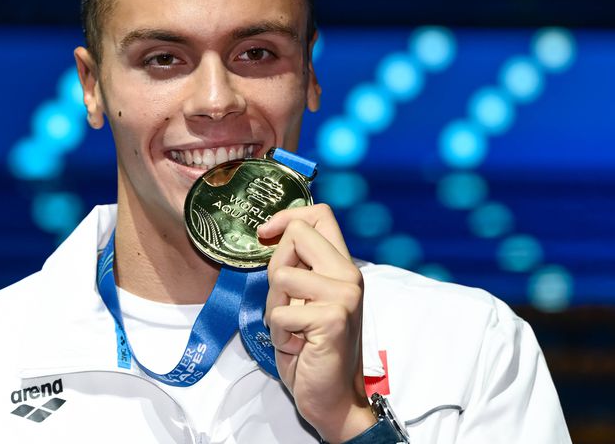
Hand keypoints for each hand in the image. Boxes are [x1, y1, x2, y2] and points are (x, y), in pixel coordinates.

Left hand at [258, 204, 375, 443]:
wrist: (332, 398)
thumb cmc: (312, 349)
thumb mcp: (303, 299)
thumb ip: (297, 268)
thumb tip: (270, 234)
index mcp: (342, 266)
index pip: (320, 215)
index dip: (287, 217)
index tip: (266, 233)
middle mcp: (348, 275)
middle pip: (297, 235)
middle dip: (275, 267)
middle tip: (284, 301)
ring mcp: (344, 296)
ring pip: (281, 276)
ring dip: (274, 308)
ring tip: (293, 328)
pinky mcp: (332, 319)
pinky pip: (280, 313)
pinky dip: (279, 333)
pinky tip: (298, 346)